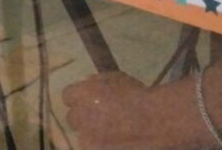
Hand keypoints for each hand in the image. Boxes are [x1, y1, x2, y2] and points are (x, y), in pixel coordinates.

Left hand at [64, 72, 205, 149]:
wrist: (154, 120)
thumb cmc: (137, 94)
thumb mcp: (116, 78)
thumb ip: (97, 81)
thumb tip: (87, 84)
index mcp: (81, 94)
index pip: (68, 95)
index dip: (78, 97)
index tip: (89, 98)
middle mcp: (79, 117)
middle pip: (73, 117)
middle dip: (84, 116)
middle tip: (100, 116)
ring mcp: (87, 138)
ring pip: (84, 136)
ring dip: (93, 132)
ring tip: (112, 131)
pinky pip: (95, 147)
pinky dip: (102, 144)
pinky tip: (117, 140)